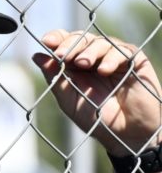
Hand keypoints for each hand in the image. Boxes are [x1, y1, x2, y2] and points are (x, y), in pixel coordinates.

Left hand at [33, 30, 161, 155]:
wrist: (126, 134)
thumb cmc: (96, 119)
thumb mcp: (69, 100)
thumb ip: (55, 78)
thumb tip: (37, 57)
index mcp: (75, 66)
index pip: (65, 43)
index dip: (57, 38)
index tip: (47, 42)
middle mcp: (94, 59)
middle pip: (81, 39)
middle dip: (70, 44)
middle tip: (62, 55)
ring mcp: (114, 58)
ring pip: (100, 42)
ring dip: (89, 51)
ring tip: (83, 64)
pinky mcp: (134, 61)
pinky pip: (122, 51)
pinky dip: (111, 58)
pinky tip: (104, 70)